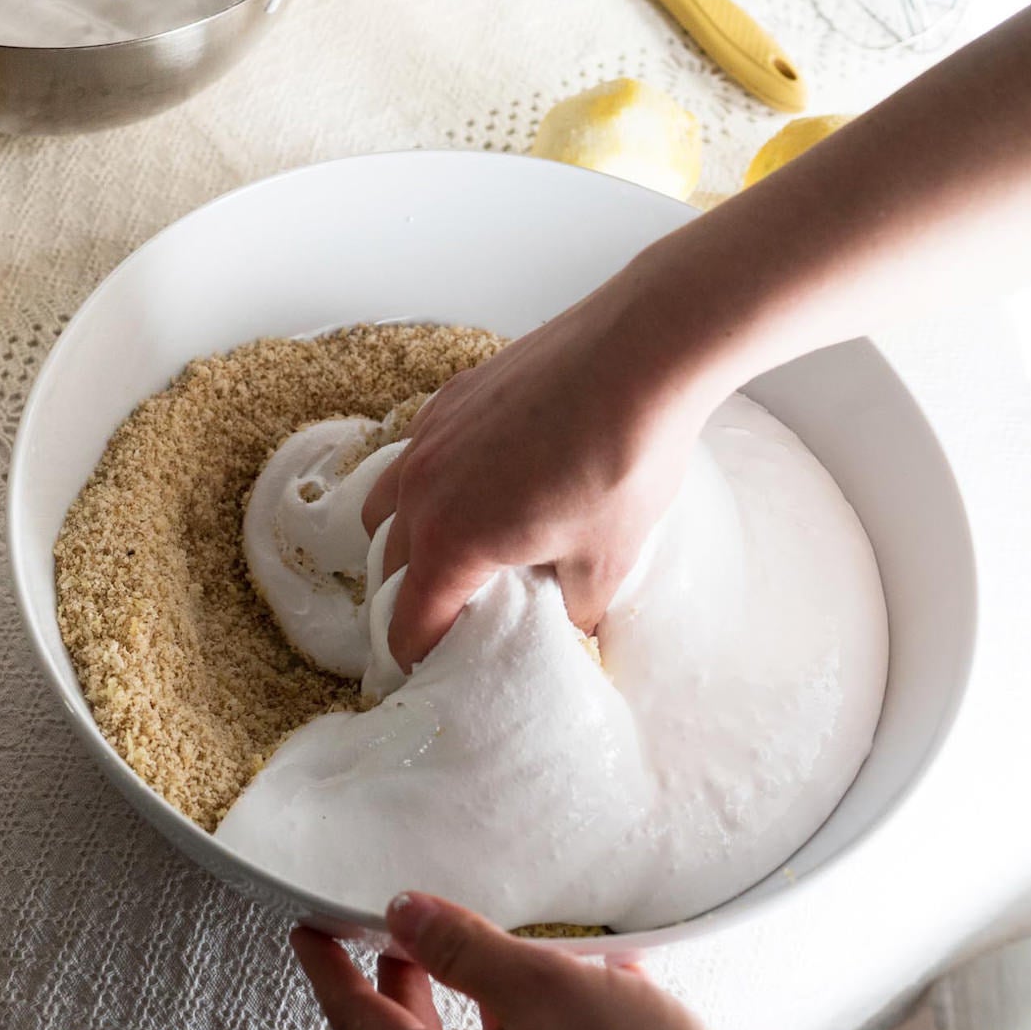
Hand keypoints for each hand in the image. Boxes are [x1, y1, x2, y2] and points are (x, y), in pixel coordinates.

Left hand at [290, 893, 754, 1029]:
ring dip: (478, 986)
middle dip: (399, 974)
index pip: (357, 1020)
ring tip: (493, 939)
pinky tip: (598, 979)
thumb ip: (464, 949)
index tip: (307, 928)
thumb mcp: (543, 989)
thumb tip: (403, 913)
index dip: (328, 968)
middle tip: (389, 927)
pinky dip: (544, 1013)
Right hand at [360, 0, 1030, 668]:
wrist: (642, 354)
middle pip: (389, 566)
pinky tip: (481, 482)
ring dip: (407, 537)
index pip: (408, 624)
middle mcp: (421, 491)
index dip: (418, 659)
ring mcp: (429, 439)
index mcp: (452, 544)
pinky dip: (432, 483)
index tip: (432, 675)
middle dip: (410, 599)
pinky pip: (418, 455)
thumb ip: (577, 608)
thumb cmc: (624, 462)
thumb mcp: (610, 560)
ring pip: (388, 505)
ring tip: (450, 549)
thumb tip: (571, 626)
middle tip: (446, 619)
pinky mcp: (450, 399)